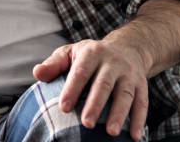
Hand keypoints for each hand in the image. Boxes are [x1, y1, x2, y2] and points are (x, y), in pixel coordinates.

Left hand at [33, 39, 148, 140]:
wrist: (128, 47)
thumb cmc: (92, 55)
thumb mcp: (71, 52)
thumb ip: (54, 64)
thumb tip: (37, 73)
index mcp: (92, 53)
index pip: (81, 71)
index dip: (72, 89)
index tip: (63, 107)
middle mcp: (112, 62)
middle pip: (104, 84)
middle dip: (96, 104)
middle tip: (87, 124)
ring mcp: (129, 74)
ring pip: (125, 94)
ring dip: (120, 114)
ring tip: (111, 133)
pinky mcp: (142, 85)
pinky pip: (142, 102)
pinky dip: (140, 120)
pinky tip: (135, 136)